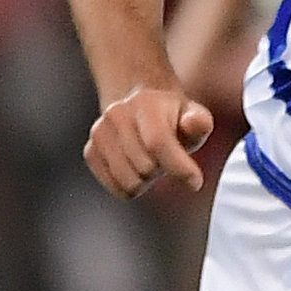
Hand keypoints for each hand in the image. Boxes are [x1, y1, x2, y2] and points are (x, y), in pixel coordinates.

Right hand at [85, 83, 216, 198]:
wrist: (140, 109)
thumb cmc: (173, 120)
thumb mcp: (194, 116)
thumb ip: (199, 122)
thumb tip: (192, 124)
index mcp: (145, 103)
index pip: (158, 142)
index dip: (179, 167)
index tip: (195, 182)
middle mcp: (117, 114)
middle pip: (146, 167)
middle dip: (162, 170)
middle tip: (165, 158)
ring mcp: (100, 133)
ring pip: (129, 182)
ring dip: (146, 181)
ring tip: (150, 162)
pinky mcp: (91, 152)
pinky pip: (116, 187)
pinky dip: (130, 186)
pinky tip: (136, 168)